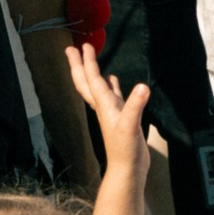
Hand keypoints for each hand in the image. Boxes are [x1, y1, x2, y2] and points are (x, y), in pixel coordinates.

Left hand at [65, 44, 153, 173]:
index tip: (84, 45)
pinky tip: (113, 80)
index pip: (93, 79)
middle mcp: (104, 106)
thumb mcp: (131, 126)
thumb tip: (143, 87)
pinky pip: (113, 96)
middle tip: (70, 49)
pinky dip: (111, 85)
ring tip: (88, 61)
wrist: (127, 169)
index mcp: (104, 105)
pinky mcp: (121, 117)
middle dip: (78, 65)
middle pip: (87, 82)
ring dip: (92, 73)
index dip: (88, 62)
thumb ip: (136, 106)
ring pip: (98, 87)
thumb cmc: (126, 150)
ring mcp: (112, 112)